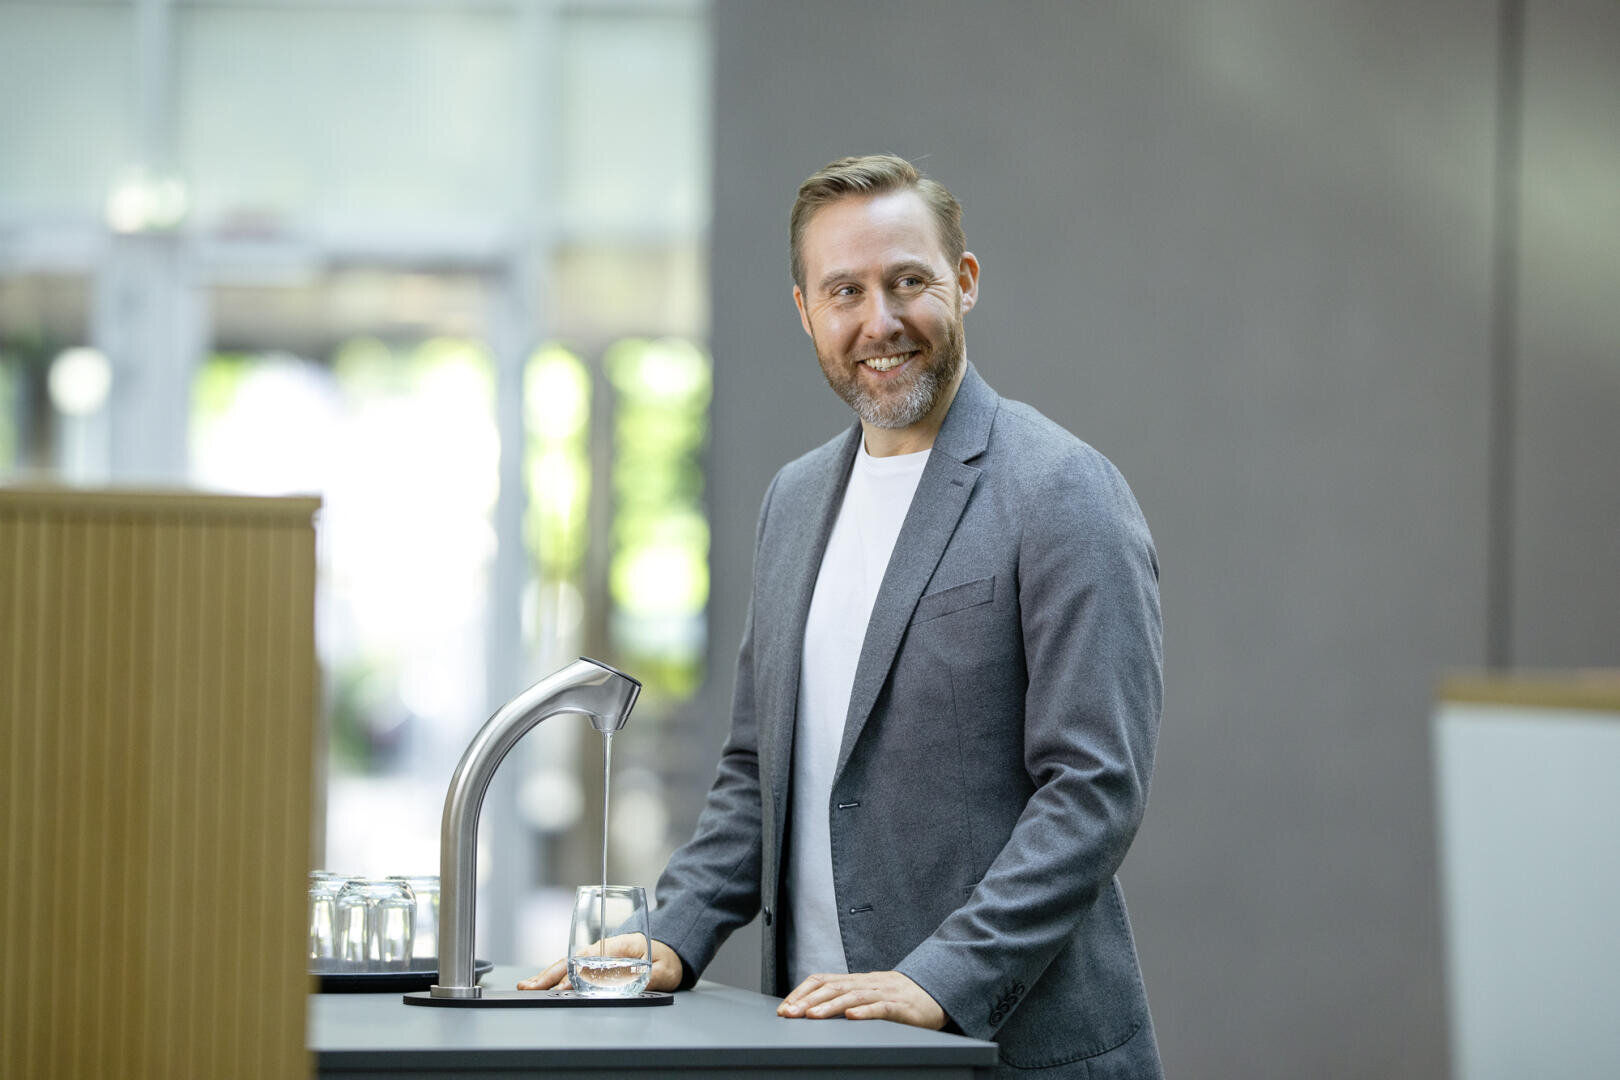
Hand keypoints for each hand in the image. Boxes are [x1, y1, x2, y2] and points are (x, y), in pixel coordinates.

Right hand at [517, 937, 684, 991]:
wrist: (669, 947)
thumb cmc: (667, 957)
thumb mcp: (665, 968)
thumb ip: (652, 976)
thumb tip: (636, 983)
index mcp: (621, 945)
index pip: (594, 957)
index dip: (577, 971)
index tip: (564, 986)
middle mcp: (605, 948)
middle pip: (574, 960)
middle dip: (552, 974)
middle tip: (531, 986)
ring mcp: (598, 955)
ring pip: (569, 964)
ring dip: (548, 976)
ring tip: (528, 986)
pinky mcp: (595, 962)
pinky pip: (573, 968)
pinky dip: (556, 976)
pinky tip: (542, 985)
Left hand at [777, 970, 945, 1028]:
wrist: (935, 991)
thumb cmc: (898, 996)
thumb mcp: (868, 993)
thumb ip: (845, 998)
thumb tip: (812, 1009)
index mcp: (856, 981)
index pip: (822, 980)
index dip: (801, 992)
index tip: (784, 1008)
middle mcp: (867, 983)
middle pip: (833, 987)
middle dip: (808, 1000)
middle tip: (789, 1013)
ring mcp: (884, 993)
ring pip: (853, 997)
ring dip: (830, 1007)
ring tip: (812, 1016)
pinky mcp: (902, 1007)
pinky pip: (882, 1008)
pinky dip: (866, 1012)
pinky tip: (852, 1018)